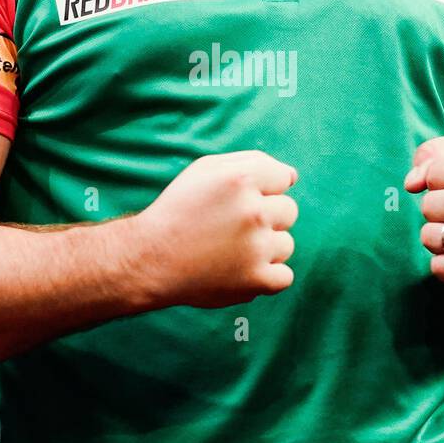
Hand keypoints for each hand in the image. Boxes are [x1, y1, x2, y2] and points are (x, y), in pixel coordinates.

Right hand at [135, 150, 298, 308]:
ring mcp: (257, 247)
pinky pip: (285, 276)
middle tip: (230, 228)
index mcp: (241, 178)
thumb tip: (292, 178)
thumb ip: (252, 163)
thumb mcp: (206, 170)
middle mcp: (253, 210)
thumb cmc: (179, 210)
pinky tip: (242, 271)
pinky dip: (267, 277)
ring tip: (230, 251)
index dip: (262, 190)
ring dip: (265, 249)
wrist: (150, 259)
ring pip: (286, 244)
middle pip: (289, 211)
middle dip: (265, 218)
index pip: (284, 178)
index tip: (237, 203)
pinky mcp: (257, 279)